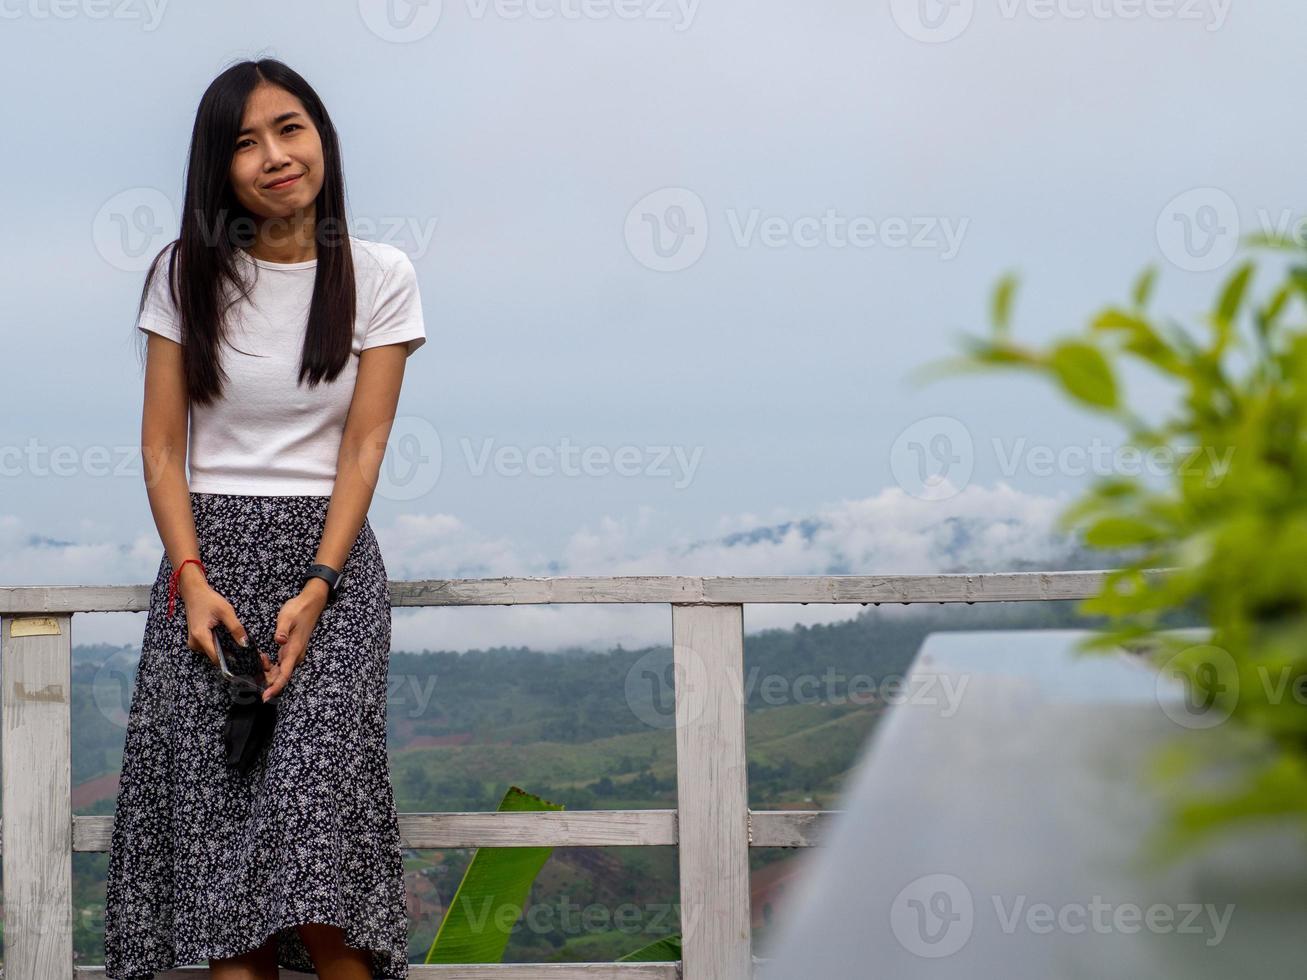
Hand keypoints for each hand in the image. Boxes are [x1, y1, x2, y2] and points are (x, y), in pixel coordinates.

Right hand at [180, 569, 251, 669]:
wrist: (194, 592)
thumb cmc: (209, 600)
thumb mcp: (226, 612)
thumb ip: (236, 628)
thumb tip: (244, 643)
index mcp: (200, 636)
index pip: (216, 658)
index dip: (229, 660)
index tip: (242, 661)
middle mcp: (194, 642)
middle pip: (215, 655)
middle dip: (228, 653)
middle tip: (241, 646)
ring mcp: (193, 642)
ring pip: (212, 651)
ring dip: (223, 647)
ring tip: (232, 637)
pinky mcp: (196, 639)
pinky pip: (209, 646)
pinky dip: (218, 643)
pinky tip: (224, 635)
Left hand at [261, 580, 329, 701]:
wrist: (310, 603)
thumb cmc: (299, 610)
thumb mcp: (287, 617)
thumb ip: (283, 630)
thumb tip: (279, 640)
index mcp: (294, 650)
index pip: (285, 674)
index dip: (275, 687)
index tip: (265, 697)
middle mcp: (295, 655)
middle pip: (281, 676)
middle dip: (267, 681)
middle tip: (251, 678)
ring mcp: (293, 653)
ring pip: (280, 671)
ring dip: (268, 672)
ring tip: (257, 660)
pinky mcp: (291, 650)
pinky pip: (280, 664)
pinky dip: (270, 665)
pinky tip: (262, 657)